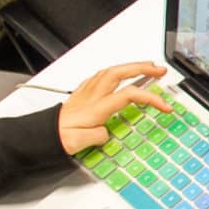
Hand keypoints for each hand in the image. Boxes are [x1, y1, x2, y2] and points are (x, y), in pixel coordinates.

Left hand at [55, 62, 171, 153]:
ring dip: (130, 66)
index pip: (128, 95)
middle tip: (160, 70)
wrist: (43, 135)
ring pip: (110, 71)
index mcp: (96, 107)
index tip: (165, 106)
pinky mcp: (82, 94)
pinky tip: (118, 73)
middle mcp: (92, 95)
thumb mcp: (79, 142)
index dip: (150, 98)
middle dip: (142, 68)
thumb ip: (97, 135)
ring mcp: (86, 92)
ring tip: (146, 67)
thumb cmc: (60, 139)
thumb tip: (106, 131)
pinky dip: (115, 71)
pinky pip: (101, 75)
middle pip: (119, 73)